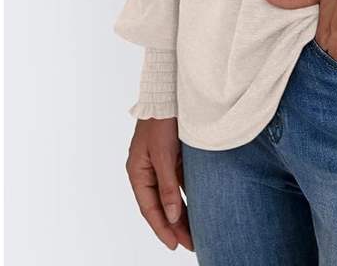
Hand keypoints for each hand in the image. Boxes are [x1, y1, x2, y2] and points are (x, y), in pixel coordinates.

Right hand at [125, 118, 193, 251]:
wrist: (168, 92)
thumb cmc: (161, 120)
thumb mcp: (164, 155)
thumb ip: (168, 186)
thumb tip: (172, 216)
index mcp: (137, 172)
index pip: (150, 208)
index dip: (163, 228)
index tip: (176, 245)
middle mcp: (146, 170)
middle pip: (160, 205)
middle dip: (174, 226)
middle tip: (190, 244)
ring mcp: (160, 164)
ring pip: (171, 195)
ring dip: (182, 213)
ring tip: (196, 232)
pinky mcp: (173, 156)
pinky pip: (179, 182)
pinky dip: (187, 195)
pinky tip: (198, 206)